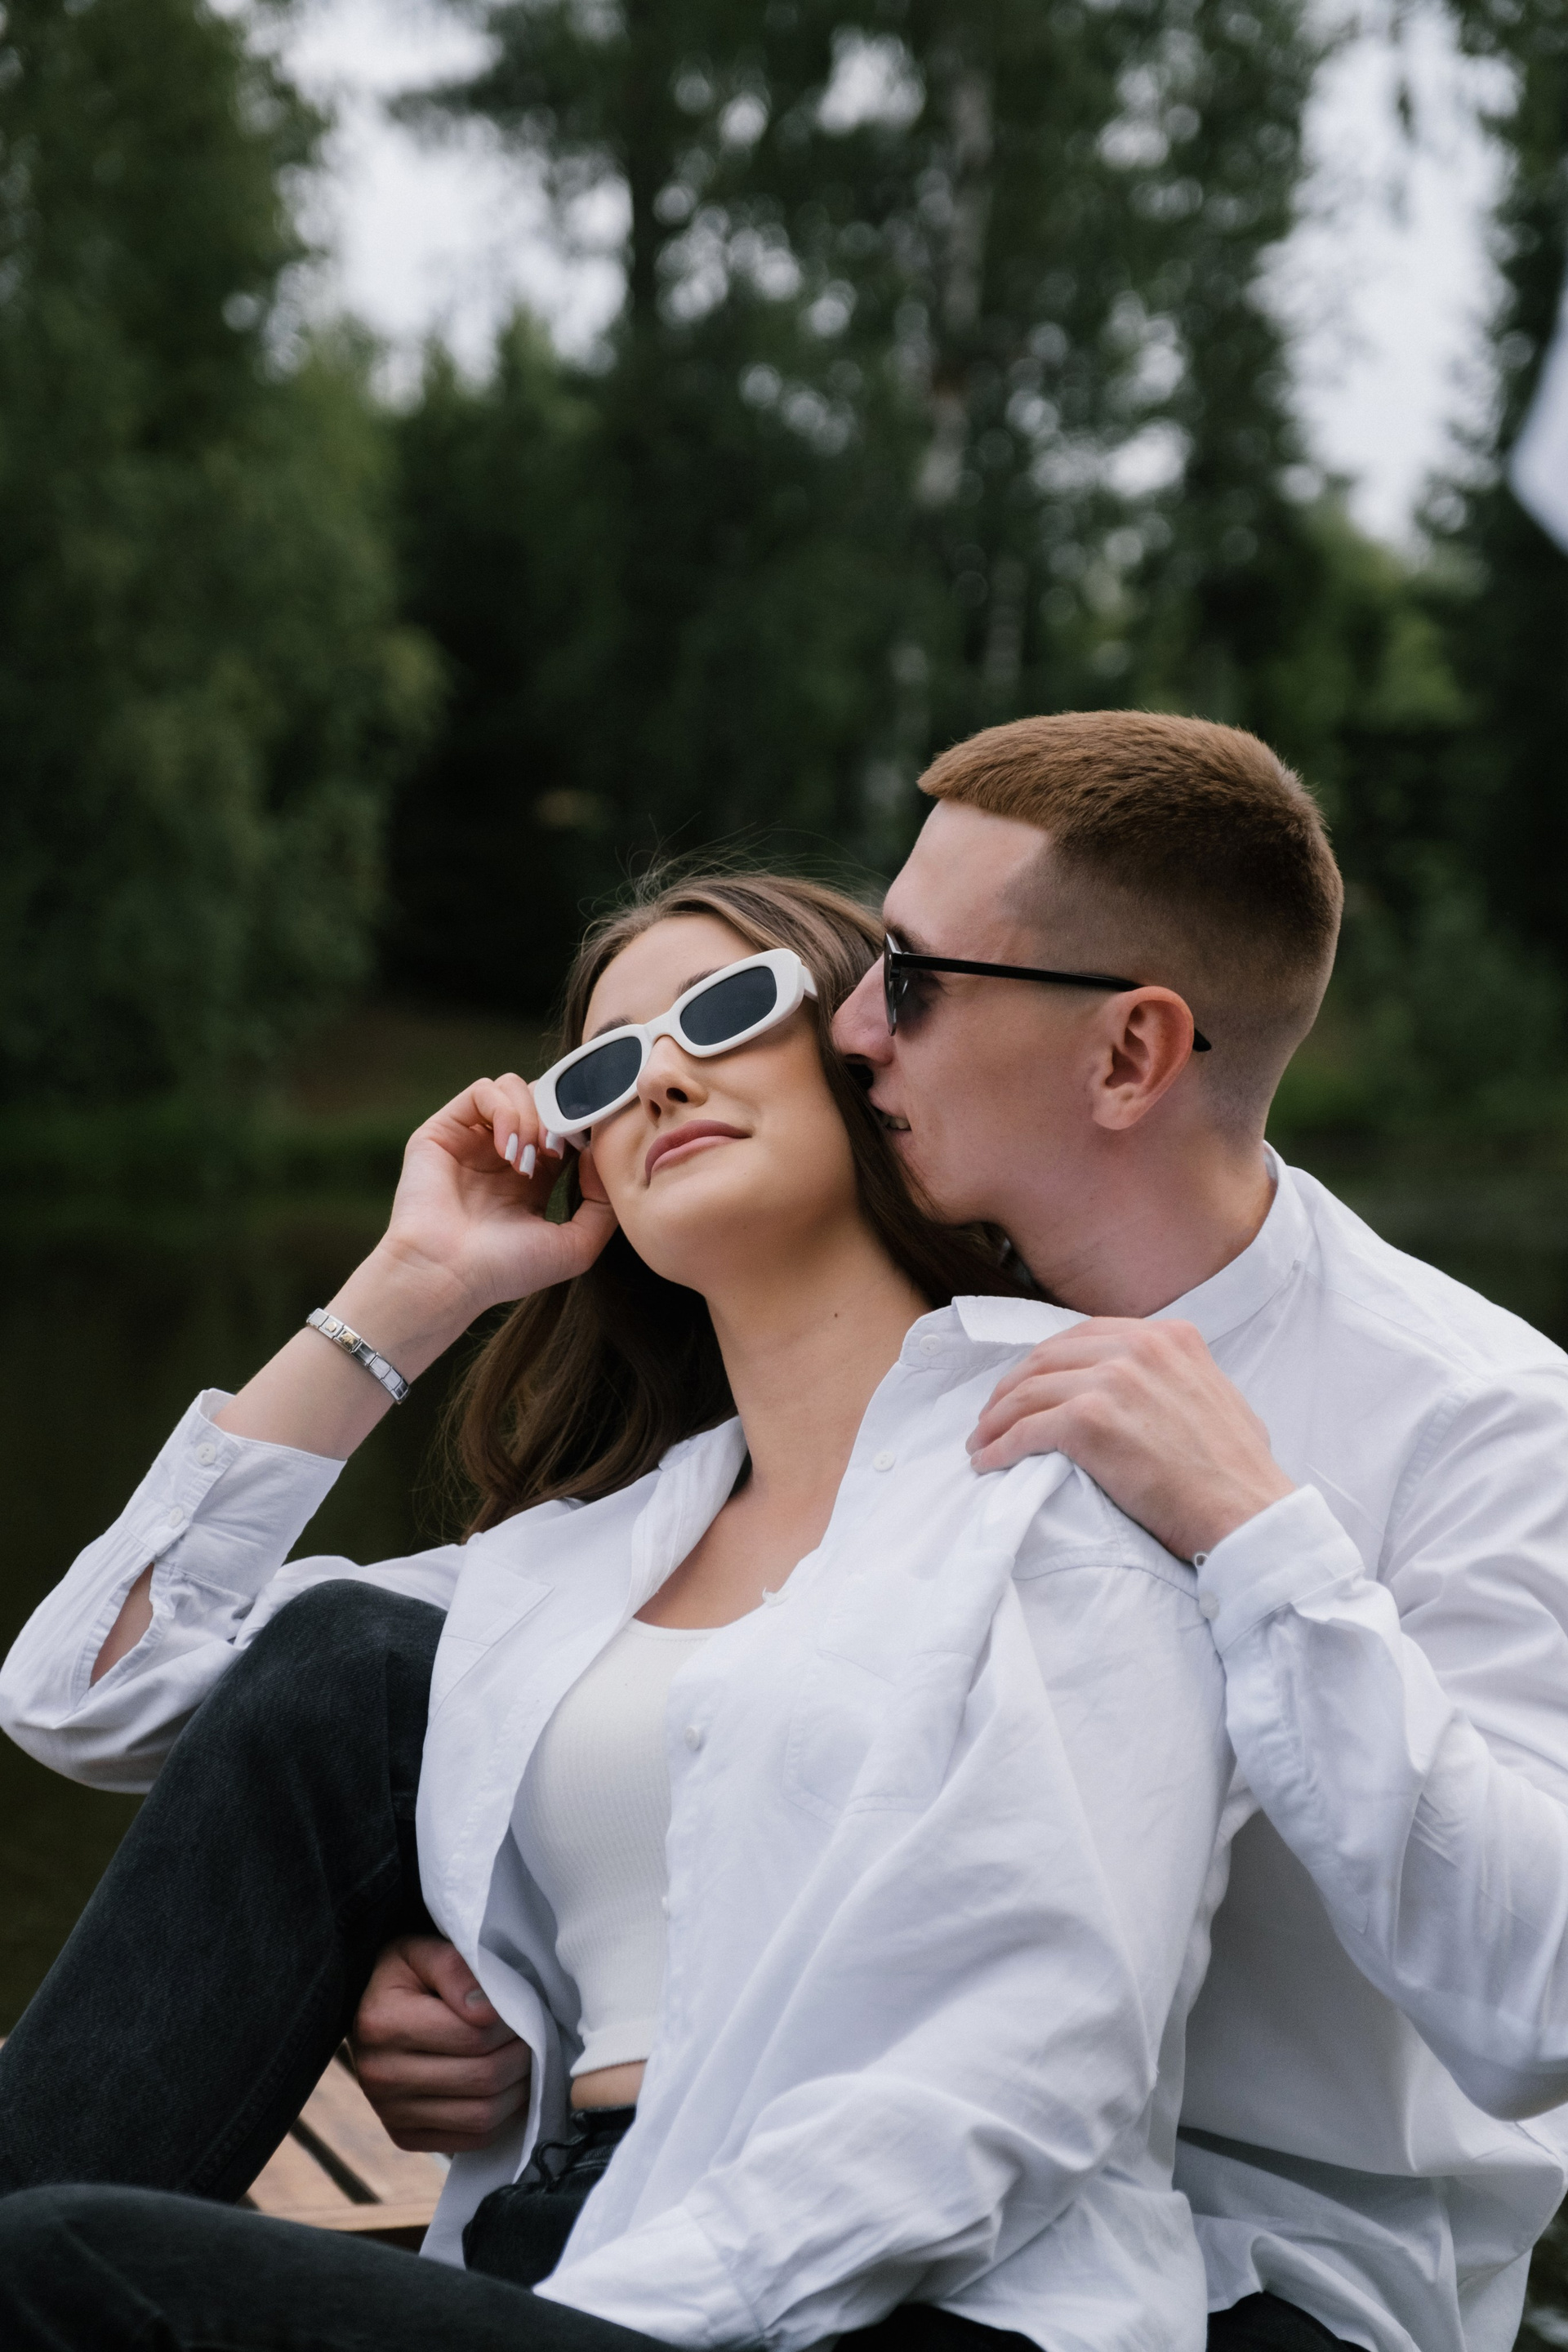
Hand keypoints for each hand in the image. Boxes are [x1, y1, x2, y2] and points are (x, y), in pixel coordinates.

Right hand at [350, 1934, 530, 2154]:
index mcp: (383, 2024)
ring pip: (482, 2116)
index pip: (472, 2035)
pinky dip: (503, 2118)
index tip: (526, 2005)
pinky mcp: (404, 2136)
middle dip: (523, 2055)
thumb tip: (488, 2011)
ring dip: (520, 2089)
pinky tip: (510, 2089)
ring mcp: (390, 2113)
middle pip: (482, 2078)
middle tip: (537, 2032)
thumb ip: (456, 1970)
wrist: (362, 2007)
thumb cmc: (400, 1973)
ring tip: (528, 2058)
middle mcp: (381, 2076)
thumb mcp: (422, 1951)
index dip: (512, 2021)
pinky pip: (471, 2140)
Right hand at [373, 1076, 617, 1341]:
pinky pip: (483, 1090)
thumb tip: (598, 1154)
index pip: (564, 1126)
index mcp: (532, 1176)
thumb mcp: (576, 1247)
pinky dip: (504, 1109)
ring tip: (527, 1157)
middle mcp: (501, 1152)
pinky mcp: (443, 1130)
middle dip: (558, 1116)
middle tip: (557, 1150)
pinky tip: (506, 1148)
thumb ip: (601, 1204)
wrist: (447, 1275)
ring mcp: (472, 1139)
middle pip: (542, 1099)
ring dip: (532, 1115)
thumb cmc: (506, 1270)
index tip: (592, 1141)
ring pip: (514, 1087)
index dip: (582, 1126)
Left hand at [967, 1317, 1294, 1561]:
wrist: (1247, 1513)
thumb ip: (1172, 1375)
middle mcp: (1138, 1347)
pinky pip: (1026, 1430)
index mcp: (1168, 1336)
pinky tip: (990, 1462)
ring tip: (982, 1442)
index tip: (1026, 1387)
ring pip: (1029, 1392)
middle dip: (1012, 1388)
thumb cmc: (1237, 1471)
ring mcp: (1113, 1381)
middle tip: (992, 1417)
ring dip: (997, 1420)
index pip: (1084, 1335)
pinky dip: (1001, 1447)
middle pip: (1048, 1358)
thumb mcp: (1212, 1393)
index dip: (1045, 1363)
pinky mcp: (1090, 1422)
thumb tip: (1137, 1387)